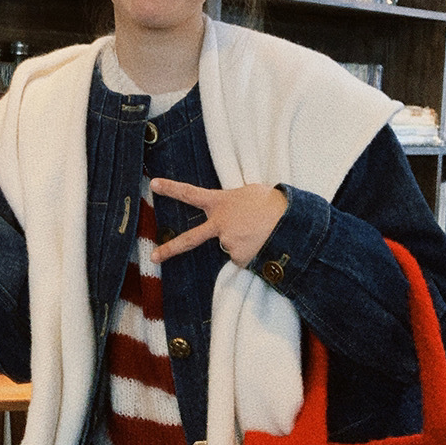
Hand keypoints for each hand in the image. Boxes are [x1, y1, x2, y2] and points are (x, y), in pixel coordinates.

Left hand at [149, 179, 287, 266]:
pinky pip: (242, 257)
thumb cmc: (273, 203)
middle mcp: (219, 225)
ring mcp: (228, 243)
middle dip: (170, 249)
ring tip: (261, 232)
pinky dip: (251, 252)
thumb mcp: (250, 192)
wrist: (291, 223)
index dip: (171, 189)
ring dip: (242, 240)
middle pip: (190, 239)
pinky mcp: (240, 259)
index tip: (154, 184)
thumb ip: (235, 201)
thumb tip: (234, 212)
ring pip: (230, 245)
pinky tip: (262, 243)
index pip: (191, 193)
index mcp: (220, 203)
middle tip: (154, 257)